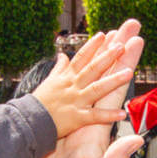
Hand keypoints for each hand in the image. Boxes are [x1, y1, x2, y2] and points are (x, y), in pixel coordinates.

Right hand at [22, 29, 146, 157]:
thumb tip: (135, 139)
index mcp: (95, 134)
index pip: (113, 92)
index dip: (123, 65)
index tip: (134, 38)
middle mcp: (85, 128)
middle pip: (101, 82)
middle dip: (114, 53)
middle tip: (126, 23)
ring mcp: (68, 133)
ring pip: (81, 89)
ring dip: (90, 63)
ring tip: (99, 37)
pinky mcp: (50, 140)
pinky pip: (59, 103)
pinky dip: (62, 84)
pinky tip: (63, 72)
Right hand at [31, 21, 144, 136]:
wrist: (27, 122)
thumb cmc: (38, 103)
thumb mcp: (48, 81)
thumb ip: (59, 68)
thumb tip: (62, 55)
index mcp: (66, 78)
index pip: (81, 58)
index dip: (92, 46)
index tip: (104, 35)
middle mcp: (72, 86)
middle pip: (92, 69)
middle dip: (107, 57)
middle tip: (121, 46)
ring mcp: (75, 101)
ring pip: (97, 88)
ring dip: (113, 80)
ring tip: (129, 73)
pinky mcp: (76, 118)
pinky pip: (95, 116)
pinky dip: (108, 115)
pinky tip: (122, 113)